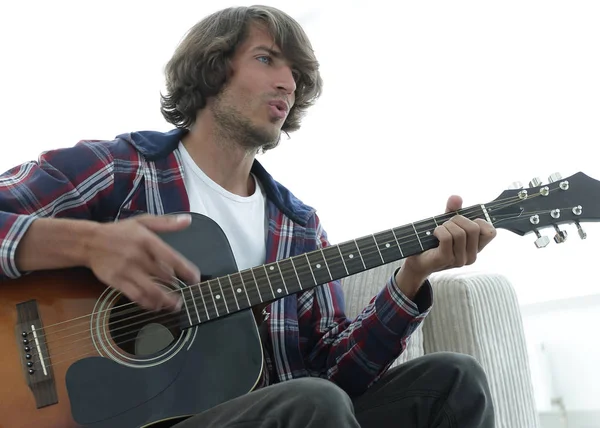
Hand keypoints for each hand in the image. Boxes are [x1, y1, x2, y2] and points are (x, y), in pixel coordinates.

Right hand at [83, 214, 200, 311]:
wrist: (89, 241)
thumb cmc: (119, 231)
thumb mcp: (143, 221)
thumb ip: (166, 222)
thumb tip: (187, 220)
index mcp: (147, 240)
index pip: (172, 258)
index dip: (186, 271)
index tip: (196, 280)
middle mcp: (138, 256)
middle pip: (164, 276)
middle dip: (177, 287)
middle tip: (186, 294)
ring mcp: (127, 270)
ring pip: (151, 290)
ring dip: (165, 300)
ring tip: (175, 305)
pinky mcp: (117, 281)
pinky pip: (136, 296)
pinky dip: (148, 303)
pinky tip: (156, 306)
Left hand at [396, 195, 496, 296]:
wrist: (417, 259)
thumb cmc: (435, 241)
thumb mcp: (447, 222)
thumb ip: (453, 209)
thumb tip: (456, 198)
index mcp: (476, 248)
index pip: (490, 232)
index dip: (479, 221)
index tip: (465, 220)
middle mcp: (471, 256)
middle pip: (474, 228)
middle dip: (458, 219)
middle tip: (447, 223)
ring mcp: (459, 260)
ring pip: (460, 233)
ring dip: (446, 225)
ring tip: (439, 230)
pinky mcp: (446, 259)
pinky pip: (447, 238)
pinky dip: (439, 230)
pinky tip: (434, 234)